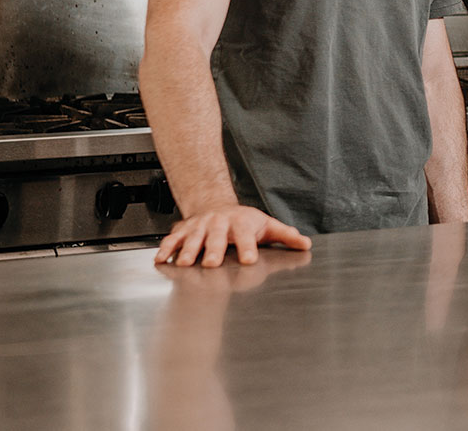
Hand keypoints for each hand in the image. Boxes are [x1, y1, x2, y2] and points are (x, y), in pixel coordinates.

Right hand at [154, 203, 311, 266]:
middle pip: (216, 236)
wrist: (216, 205)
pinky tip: (161, 259)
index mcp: (241, 223)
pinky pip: (173, 239)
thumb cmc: (245, 221)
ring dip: (188, 250)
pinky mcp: (184, 231)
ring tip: (185, 263)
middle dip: (213, 249)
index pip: (246, 235)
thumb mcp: (266, 225)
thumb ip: (285, 235)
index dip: (247, 246)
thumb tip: (305, 244)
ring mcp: (200, 226)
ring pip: (193, 238)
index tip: (249, 259)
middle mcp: (219, 223)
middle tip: (212, 263)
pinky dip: (166, 248)